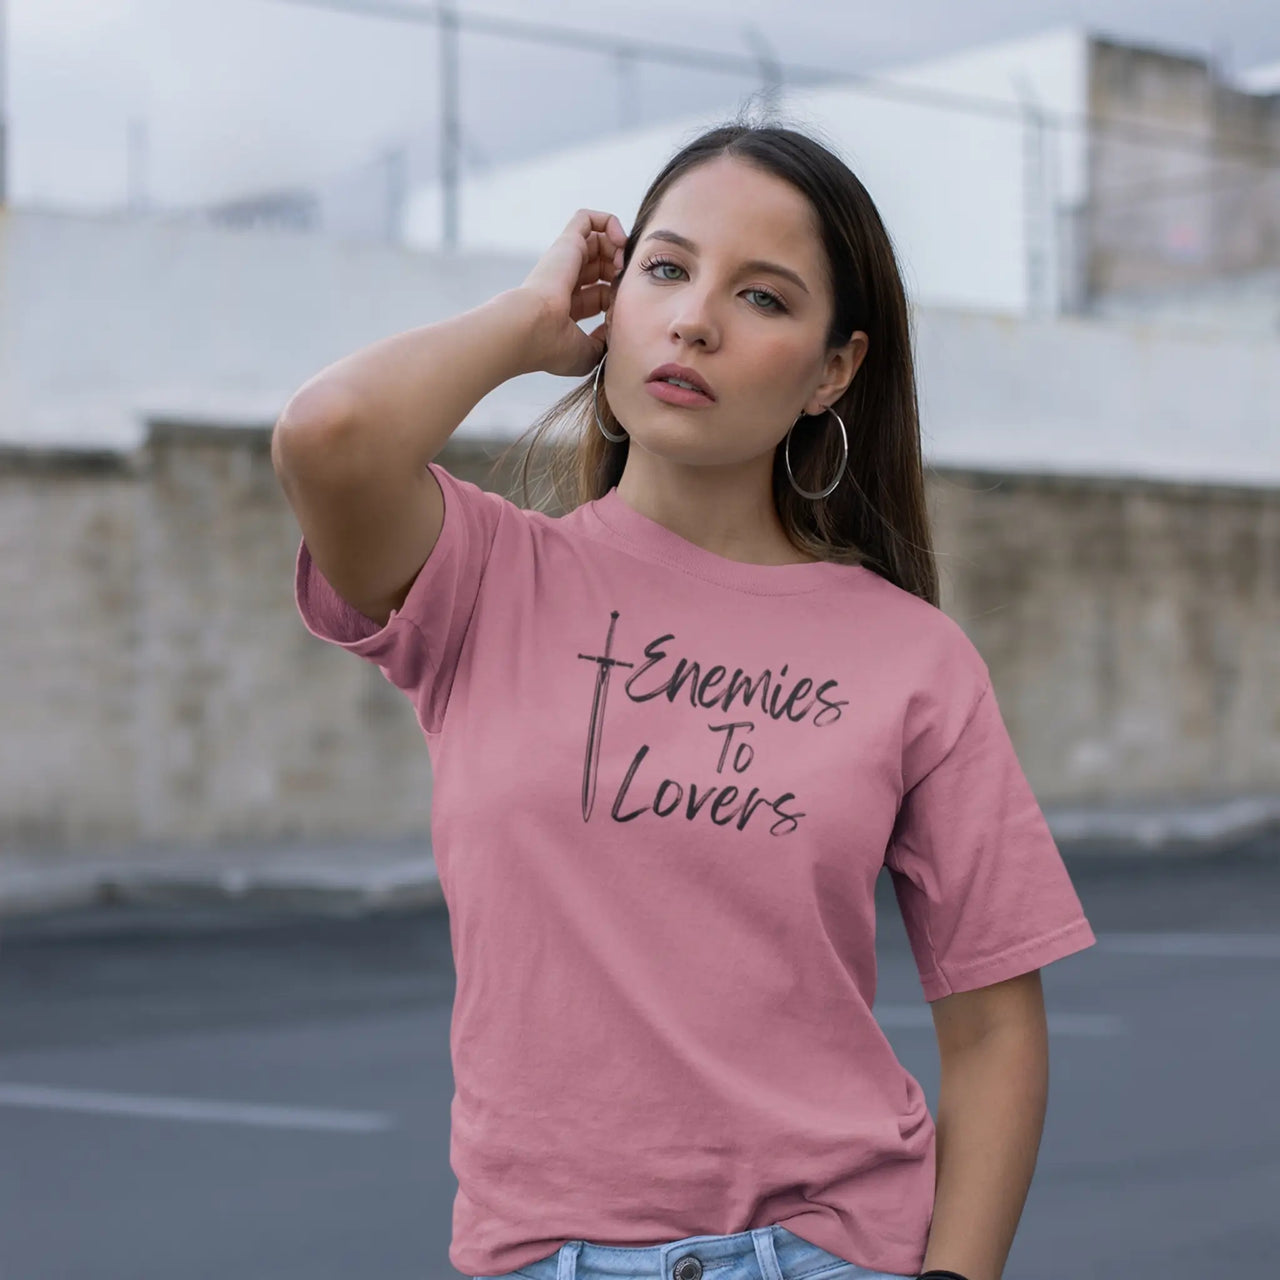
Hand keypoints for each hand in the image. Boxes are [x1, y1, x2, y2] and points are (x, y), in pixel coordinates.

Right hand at [517, 208, 627, 377]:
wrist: (531, 329)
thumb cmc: (553, 346)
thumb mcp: (587, 354)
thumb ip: (604, 343)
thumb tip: (614, 334)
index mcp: (567, 307)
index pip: (602, 295)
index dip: (620, 299)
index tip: (624, 312)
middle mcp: (565, 281)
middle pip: (603, 268)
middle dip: (621, 273)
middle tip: (628, 283)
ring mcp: (564, 261)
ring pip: (598, 242)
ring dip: (618, 248)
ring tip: (624, 262)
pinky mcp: (567, 244)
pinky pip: (587, 219)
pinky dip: (609, 222)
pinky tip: (619, 240)